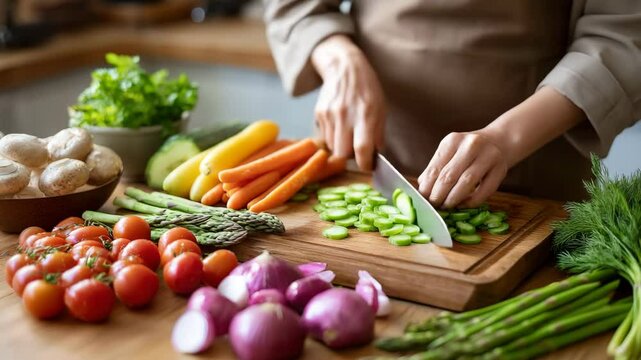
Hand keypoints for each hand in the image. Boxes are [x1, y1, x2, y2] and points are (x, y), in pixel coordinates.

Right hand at [311, 35, 385, 170]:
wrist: (344, 67)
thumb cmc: (367, 89)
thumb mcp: (381, 108)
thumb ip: (379, 133)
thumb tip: (375, 156)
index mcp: (366, 114)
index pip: (363, 148)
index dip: (365, 163)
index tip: (368, 166)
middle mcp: (346, 115)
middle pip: (342, 153)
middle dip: (351, 158)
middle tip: (358, 152)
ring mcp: (330, 114)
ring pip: (332, 147)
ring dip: (341, 147)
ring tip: (349, 135)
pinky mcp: (319, 113)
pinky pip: (325, 136)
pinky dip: (333, 137)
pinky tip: (340, 126)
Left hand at [418, 131, 507, 208]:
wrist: (497, 142)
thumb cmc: (466, 152)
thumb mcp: (449, 153)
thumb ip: (434, 170)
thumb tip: (421, 190)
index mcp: (452, 141)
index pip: (435, 169)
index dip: (427, 188)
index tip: (423, 200)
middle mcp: (471, 145)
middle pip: (449, 176)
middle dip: (438, 195)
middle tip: (434, 205)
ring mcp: (488, 156)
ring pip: (466, 183)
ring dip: (453, 199)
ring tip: (446, 206)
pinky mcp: (501, 169)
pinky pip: (484, 191)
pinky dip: (471, 201)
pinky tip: (463, 204)